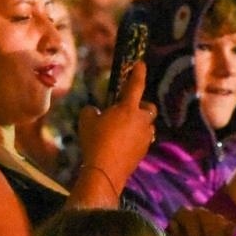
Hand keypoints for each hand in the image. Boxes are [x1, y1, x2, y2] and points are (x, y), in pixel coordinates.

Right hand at [76, 60, 155, 192]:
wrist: (105, 171)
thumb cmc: (95, 141)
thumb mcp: (86, 121)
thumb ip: (91, 111)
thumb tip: (94, 111)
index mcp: (128, 109)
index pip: (136, 85)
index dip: (138, 73)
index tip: (141, 64)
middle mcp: (141, 121)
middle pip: (149, 108)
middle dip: (141, 107)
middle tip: (128, 110)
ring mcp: (145, 138)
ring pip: (147, 126)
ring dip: (139, 124)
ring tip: (123, 130)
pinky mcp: (144, 152)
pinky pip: (142, 140)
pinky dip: (135, 139)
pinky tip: (121, 145)